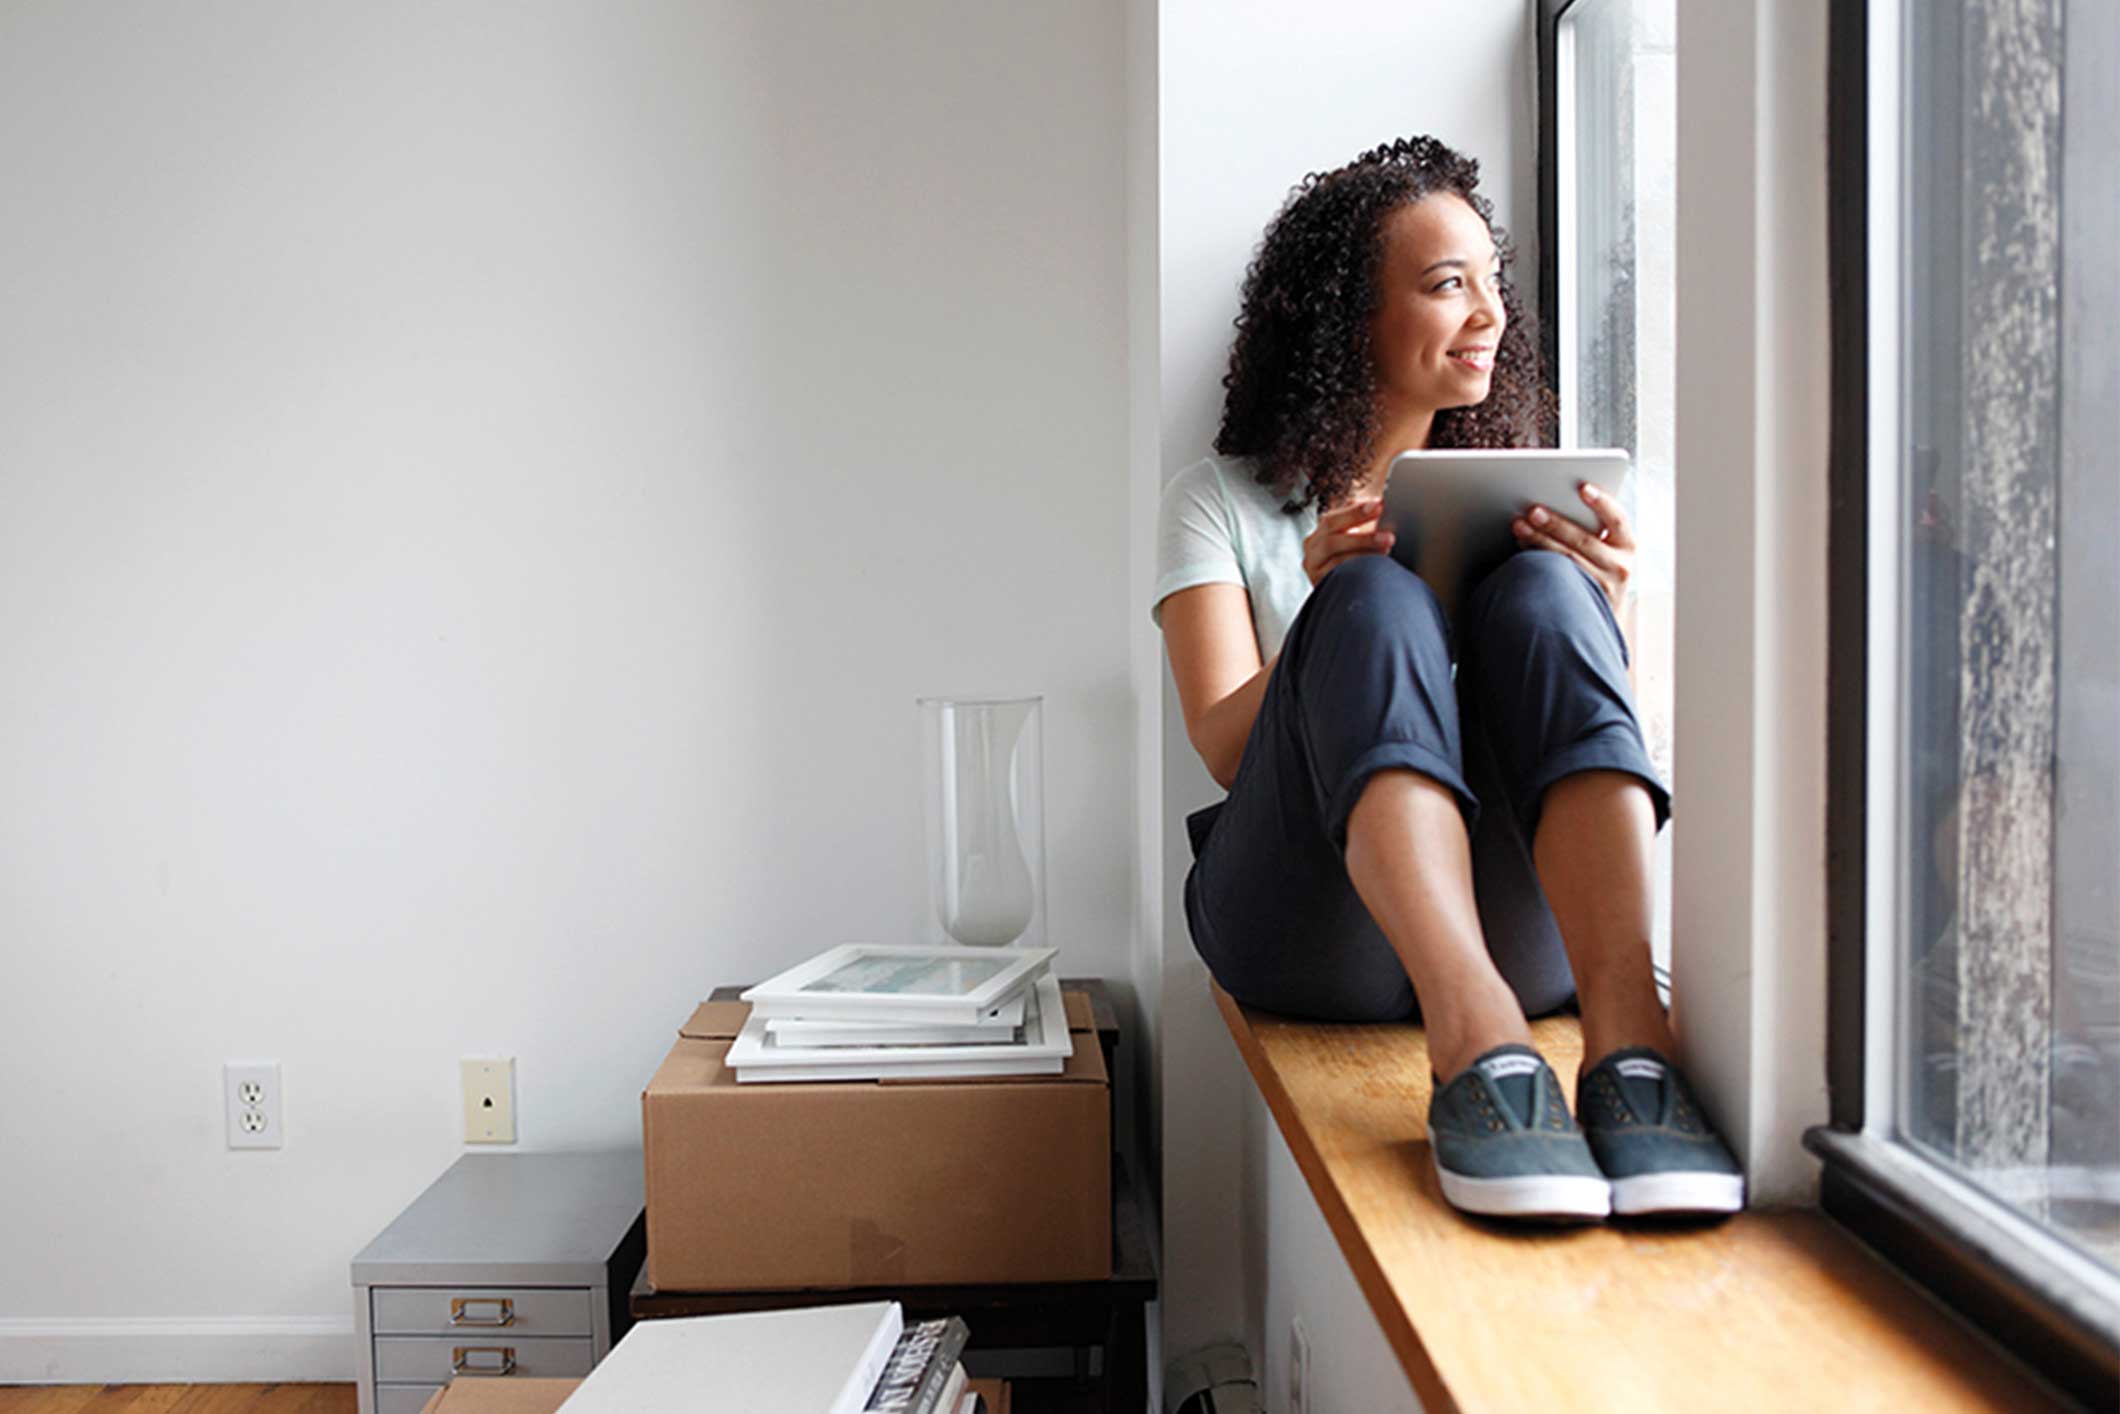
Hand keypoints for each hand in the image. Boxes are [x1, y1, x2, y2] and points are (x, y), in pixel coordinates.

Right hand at [1303, 496, 1395, 586]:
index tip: (1378, 506)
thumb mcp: (1353, 534)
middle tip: (1388, 536)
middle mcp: (1312, 550)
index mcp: (1319, 533)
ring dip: (1364, 555)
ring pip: (1336, 560)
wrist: (1345, 585)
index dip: (1355, 512)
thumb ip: (1359, 519)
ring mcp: (1315, 569)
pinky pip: (1339, 577)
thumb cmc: (1352, 555)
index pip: (1332, 519)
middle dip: (1363, 537)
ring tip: (1386, 551)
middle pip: (1331, 540)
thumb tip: (1377, 503)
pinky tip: (1374, 568)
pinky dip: (1358, 571)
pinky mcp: (1321, 586)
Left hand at [1512, 482, 1634, 613]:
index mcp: (1627, 544)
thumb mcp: (1607, 550)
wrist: (1595, 616)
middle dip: (1556, 523)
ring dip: (1540, 540)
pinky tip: (1523, 551)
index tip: (1583, 488)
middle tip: (1533, 510)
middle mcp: (1619, 566)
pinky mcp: (1582, 601)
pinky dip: (1538, 562)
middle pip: (1584, 540)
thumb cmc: (1597, 570)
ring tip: (1520, 526)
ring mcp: (1602, 586)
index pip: (1617, 519)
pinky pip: (1557, 578)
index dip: (1601, 502)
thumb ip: (1591, 528)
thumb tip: (1553, 504)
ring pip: (1567, 560)